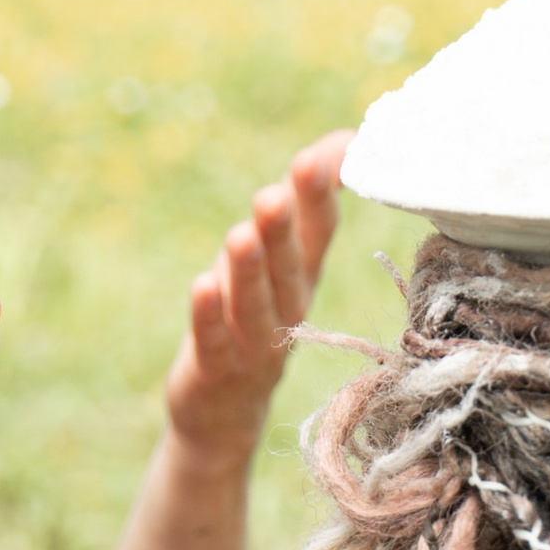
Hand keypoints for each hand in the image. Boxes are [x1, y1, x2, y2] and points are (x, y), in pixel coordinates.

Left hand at [162, 134, 349, 464]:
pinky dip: (210, 316)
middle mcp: (288, 307)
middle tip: (274, 194)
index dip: (321, 193)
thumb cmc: (254, 314)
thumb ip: (306, 200)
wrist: (225, 411)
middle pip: (289, 266)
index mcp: (303, 275)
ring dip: (249, 271)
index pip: (320, 229)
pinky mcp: (216, 368)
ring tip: (241, 235)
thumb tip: (346, 139)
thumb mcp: (280, 257)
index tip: (327, 155)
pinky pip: (214, 340)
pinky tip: (203, 287)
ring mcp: (254, 343)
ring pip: (255, 305)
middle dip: (284, 230)